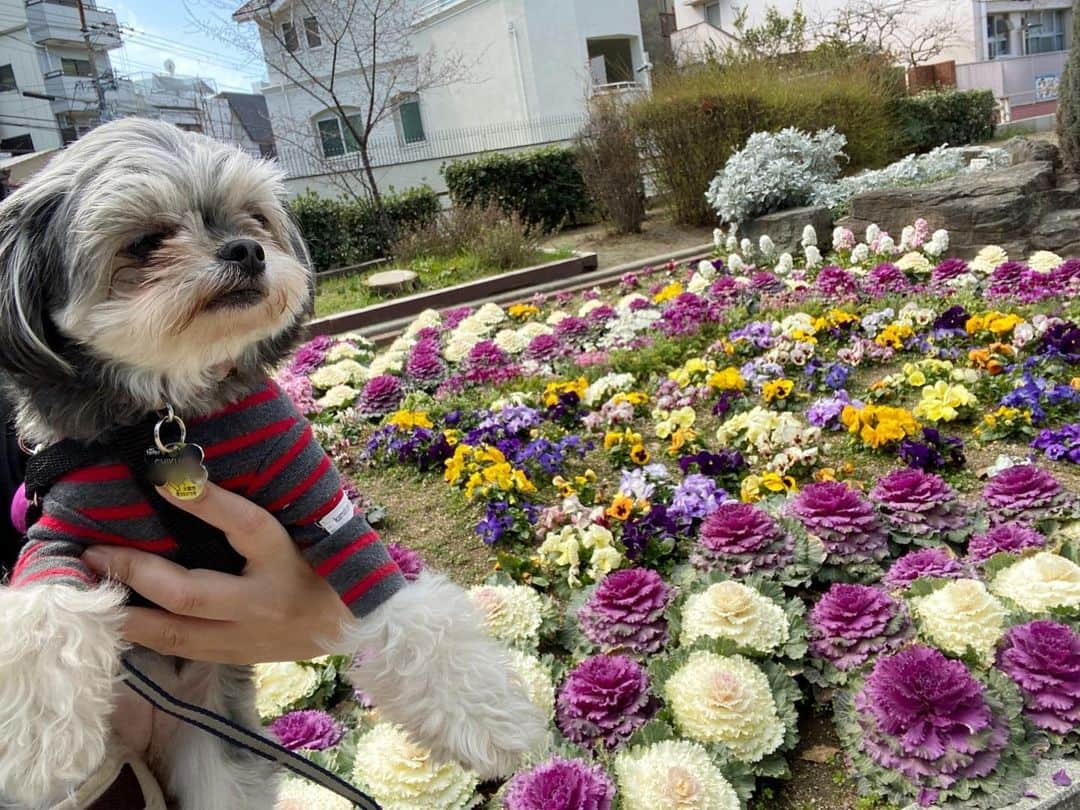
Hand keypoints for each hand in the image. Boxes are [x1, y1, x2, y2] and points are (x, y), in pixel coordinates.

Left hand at [82, 482, 351, 663]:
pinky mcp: (238, 656)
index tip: (165, 480)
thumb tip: (198, 478)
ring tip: (91, 592)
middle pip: (190, 592)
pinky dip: (146, 635)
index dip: (206, 501)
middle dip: (136, 572)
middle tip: (94, 553)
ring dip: (127, 613)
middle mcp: (264, 601)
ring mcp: (248, 636)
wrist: (357, 624)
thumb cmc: (326, 564)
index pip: (245, 524)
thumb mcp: (304, 529)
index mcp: (288, 558)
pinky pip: (182, 650)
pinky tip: (119, 620)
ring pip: (176, 633)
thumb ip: (256, 511)